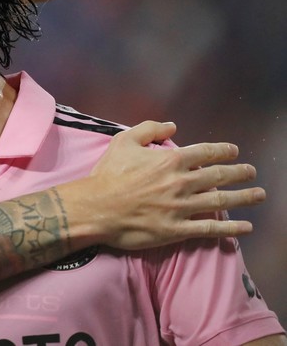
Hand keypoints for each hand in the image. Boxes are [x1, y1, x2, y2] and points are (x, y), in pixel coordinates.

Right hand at [84, 121, 264, 249]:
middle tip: (252, 172)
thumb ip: (149, 129)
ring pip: (220, 201)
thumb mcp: (123, 142)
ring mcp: (182, 208)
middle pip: (219, 176)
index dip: (223, 151)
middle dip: (239, 173)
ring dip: (244, 197)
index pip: (206, 152)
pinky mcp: (178, 230)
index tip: (234, 151)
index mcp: (170, 160)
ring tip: (259, 195)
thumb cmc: (108, 174)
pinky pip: (210, 229)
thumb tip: (173, 125)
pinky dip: (231, 229)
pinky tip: (246, 228)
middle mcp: (181, 183)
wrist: (96, 208)